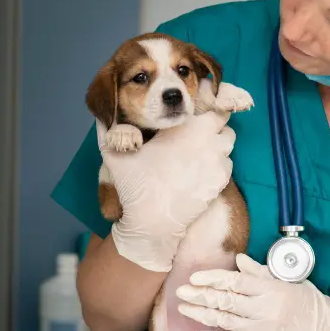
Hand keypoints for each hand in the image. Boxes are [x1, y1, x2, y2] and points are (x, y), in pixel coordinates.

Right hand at [96, 110, 235, 271]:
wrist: (153, 223)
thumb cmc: (135, 185)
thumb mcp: (115, 153)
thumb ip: (109, 131)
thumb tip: (102, 117)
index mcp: (189, 127)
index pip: (212, 107)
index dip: (206, 108)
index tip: (194, 115)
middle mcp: (210, 141)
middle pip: (223, 124)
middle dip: (213, 126)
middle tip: (194, 135)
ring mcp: (219, 163)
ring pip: (227, 145)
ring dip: (217, 145)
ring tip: (197, 154)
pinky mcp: (222, 182)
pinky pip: (227, 165)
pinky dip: (217, 165)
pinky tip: (199, 172)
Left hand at [175, 254, 329, 330]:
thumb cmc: (309, 303)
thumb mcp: (289, 281)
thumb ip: (261, 272)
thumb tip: (239, 259)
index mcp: (271, 288)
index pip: (234, 281)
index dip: (211, 278)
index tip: (194, 277)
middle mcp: (265, 309)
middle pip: (225, 300)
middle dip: (199, 295)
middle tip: (180, 291)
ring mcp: (263, 330)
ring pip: (226, 321)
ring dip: (202, 314)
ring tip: (184, 308)